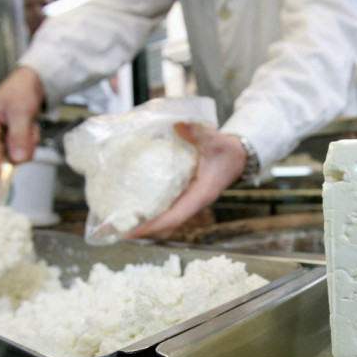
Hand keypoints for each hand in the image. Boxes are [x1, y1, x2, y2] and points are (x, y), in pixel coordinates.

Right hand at [0, 66, 44, 179]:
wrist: (30, 82)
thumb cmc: (21, 92)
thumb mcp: (22, 112)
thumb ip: (19, 136)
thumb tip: (17, 160)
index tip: (2, 182)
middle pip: (5, 155)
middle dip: (22, 146)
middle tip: (30, 130)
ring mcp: (0, 136)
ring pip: (17, 153)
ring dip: (28, 142)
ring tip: (30, 124)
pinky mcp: (10, 138)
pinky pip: (22, 148)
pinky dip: (30, 140)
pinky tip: (30, 126)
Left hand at [124, 122, 247, 239]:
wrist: (238, 157)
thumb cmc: (227, 151)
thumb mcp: (215, 140)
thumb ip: (198, 132)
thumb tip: (179, 124)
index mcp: (201, 195)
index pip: (175, 217)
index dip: (153, 226)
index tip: (132, 231)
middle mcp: (193, 203)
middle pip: (167, 227)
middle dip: (144, 232)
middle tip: (118, 231)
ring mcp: (188, 202)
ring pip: (166, 222)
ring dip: (146, 225)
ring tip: (121, 224)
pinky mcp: (184, 198)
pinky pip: (166, 212)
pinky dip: (151, 214)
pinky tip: (135, 207)